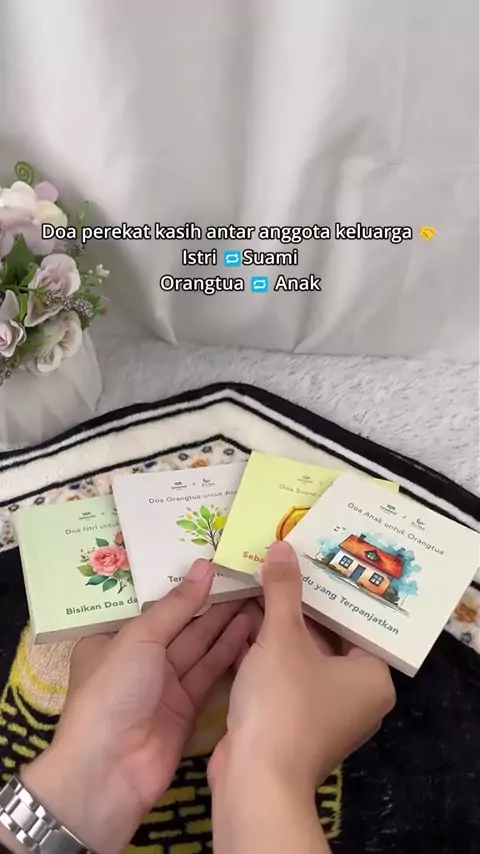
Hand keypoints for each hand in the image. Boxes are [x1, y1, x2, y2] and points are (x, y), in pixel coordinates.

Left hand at [21, 560, 255, 853]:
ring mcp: (163, 686)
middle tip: (248, 575)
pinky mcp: (186, 709)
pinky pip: (210, 673)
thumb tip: (205, 565)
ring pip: (200, 647)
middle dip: (212, 602)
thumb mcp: (139, 638)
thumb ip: (176, 605)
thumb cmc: (113, 691)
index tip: (217, 561)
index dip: (184, 584)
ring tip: (258, 595)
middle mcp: (139, 660)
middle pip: (181, 625)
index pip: (154, 604)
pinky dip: (229, 653)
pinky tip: (252, 629)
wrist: (108, 771)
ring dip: (227, 624)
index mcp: (115, 638)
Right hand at [209, 541, 395, 853]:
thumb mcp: (281, 637)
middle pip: (329, 636)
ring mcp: (325, 712)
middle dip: (300, 604)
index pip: (357, 620)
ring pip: (304, 656)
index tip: (313, 555)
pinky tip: (245, 621)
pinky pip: (287, 676)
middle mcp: (357, 696)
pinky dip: (269, 653)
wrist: (254, 781)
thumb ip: (283, 591)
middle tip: (284, 561)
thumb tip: (283, 546)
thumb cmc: (283, 703)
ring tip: (262, 582)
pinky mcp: (295, 723)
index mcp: (372, 676)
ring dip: (280, 626)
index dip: (332, 587)